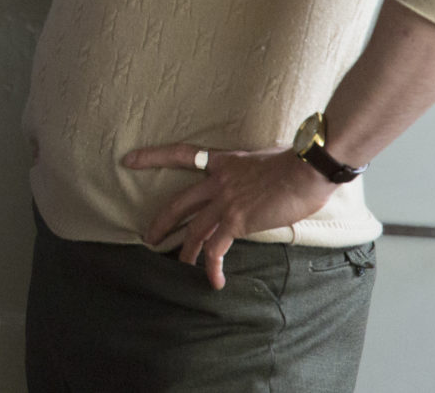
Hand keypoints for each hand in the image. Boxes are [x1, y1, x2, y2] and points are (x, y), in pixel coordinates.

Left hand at [123, 141, 338, 289]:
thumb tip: (259, 174)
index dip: (152, 157)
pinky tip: (214, 281)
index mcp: (221, 162)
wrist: (307, 168)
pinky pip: (217, 248)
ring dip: (185, 251)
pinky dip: (212, 266)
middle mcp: (217, 182)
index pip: (179, 154)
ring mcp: (224, 202)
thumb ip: (250, 168)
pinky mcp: (237, 221)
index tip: (128, 161)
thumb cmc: (294, 160)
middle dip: (162, 222)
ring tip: (179, 265)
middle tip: (149, 237)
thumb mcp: (263, 156)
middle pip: (178, 203)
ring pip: (194, 231)